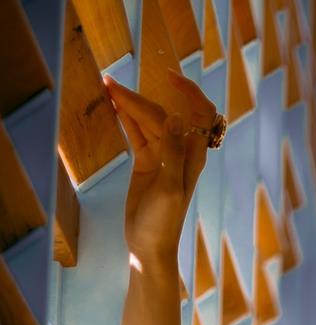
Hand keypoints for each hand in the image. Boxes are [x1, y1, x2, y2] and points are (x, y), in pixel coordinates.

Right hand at [102, 70, 215, 266]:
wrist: (149, 247)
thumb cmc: (163, 223)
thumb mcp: (169, 188)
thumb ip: (173, 153)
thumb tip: (175, 118)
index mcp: (193, 157)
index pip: (200, 115)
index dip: (190, 92)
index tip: (169, 77)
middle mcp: (180, 152)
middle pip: (162, 114)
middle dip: (139, 98)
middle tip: (110, 84)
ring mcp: (162, 156)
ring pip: (147, 121)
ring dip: (129, 103)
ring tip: (106, 86)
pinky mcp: (146, 162)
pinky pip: (137, 132)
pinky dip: (126, 117)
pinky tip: (113, 103)